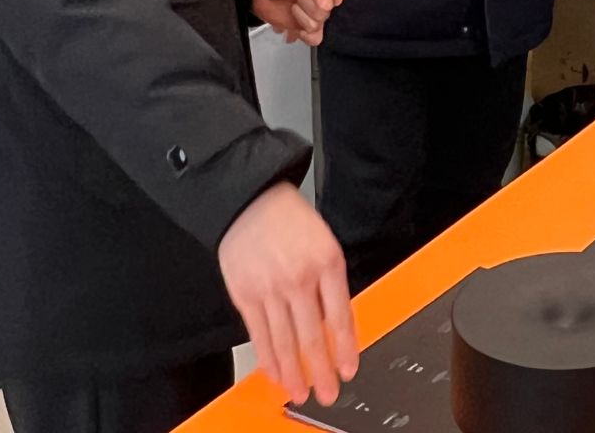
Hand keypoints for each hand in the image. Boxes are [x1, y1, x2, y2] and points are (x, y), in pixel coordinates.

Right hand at [218, 183, 357, 406]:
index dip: (345, 349)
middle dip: (321, 371)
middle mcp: (299, 278)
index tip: (349, 370)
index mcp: (327, 263)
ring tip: (301, 391)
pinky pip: (258, 335)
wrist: (251, 201)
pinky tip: (275, 373)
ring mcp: (270, 289)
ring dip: (293, 373)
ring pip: (284, 342)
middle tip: (327, 393)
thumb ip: (330, 284)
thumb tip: (334, 326)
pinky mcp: (245, 295)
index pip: (340, 317)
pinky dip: (267, 358)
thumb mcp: (325, 244)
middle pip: (312, 337)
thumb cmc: (291, 221)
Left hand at [254, 0, 344, 46]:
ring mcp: (318, 14)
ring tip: (292, 6)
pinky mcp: (308, 28)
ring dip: (300, 16)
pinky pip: (316, 39)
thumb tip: (328, 7)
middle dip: (306, 3)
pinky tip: (297, 29)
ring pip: (318, 24)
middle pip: (325, 12)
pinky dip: (305, 36)